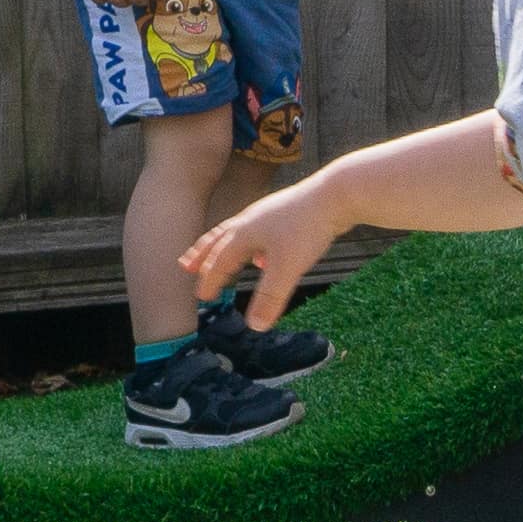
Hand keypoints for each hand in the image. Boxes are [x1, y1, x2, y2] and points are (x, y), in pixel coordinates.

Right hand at [185, 179, 354, 332]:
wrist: (336, 194)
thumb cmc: (308, 228)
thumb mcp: (287, 269)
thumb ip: (270, 298)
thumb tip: (254, 327)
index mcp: (245, 233)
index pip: (220, 260)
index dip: (210, 279)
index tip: (201, 296)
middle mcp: (251, 220)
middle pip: (219, 238)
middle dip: (202, 254)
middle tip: (185, 264)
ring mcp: (268, 214)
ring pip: (237, 231)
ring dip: (224, 245)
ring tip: (220, 255)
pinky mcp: (285, 212)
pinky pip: (259, 230)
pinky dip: (252, 244)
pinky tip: (264, 255)